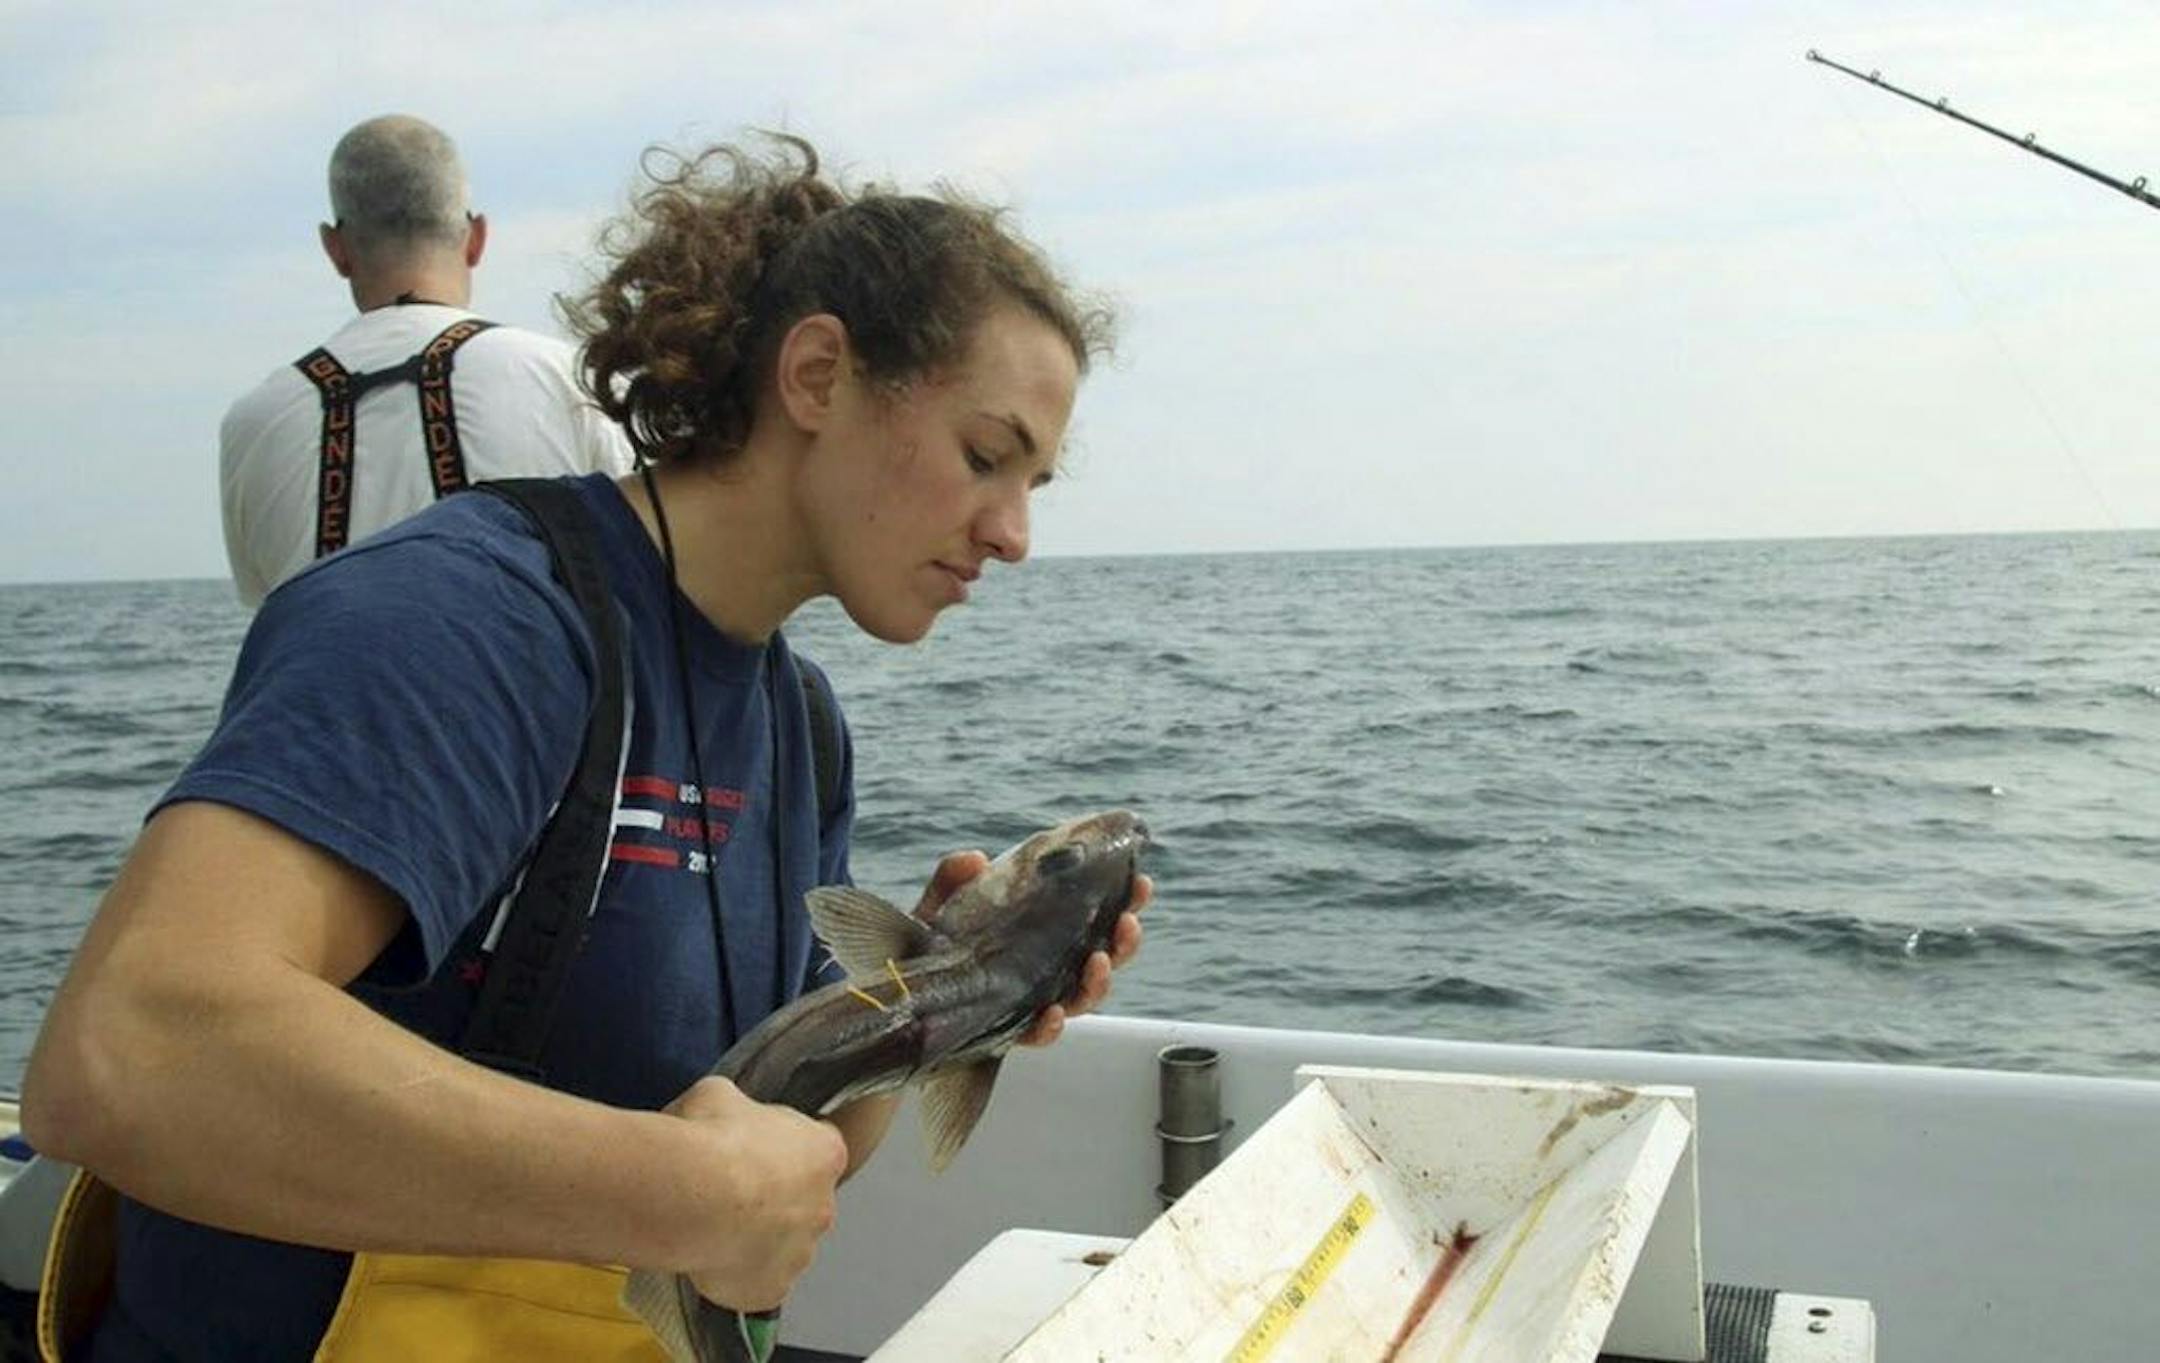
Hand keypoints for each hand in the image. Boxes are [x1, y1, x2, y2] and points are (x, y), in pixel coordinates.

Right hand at [665, 1075, 847, 1311]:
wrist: (686, 1197)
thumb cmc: (708, 1142)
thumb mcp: (719, 1096)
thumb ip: (738, 1110)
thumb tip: (723, 1112)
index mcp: (823, 1153)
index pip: (819, 1150)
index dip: (786, 1152)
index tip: (758, 1154)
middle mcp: (822, 1206)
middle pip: (804, 1203)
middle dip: (774, 1199)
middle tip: (732, 1192)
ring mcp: (799, 1253)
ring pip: (783, 1246)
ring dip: (757, 1237)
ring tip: (714, 1225)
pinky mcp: (770, 1289)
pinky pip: (757, 1282)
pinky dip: (737, 1273)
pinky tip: (710, 1254)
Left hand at [913, 851, 1151, 1049]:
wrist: (900, 1002)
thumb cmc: (928, 950)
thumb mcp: (938, 907)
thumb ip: (951, 880)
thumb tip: (975, 859)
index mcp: (1043, 933)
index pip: (1095, 916)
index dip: (1124, 902)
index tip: (1141, 881)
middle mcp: (1048, 969)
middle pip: (1103, 957)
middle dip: (1125, 942)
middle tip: (1130, 921)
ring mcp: (1033, 1002)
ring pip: (1082, 997)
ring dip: (1099, 982)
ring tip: (1099, 961)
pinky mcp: (1008, 1031)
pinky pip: (1036, 1034)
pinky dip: (1049, 1026)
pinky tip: (1052, 1014)